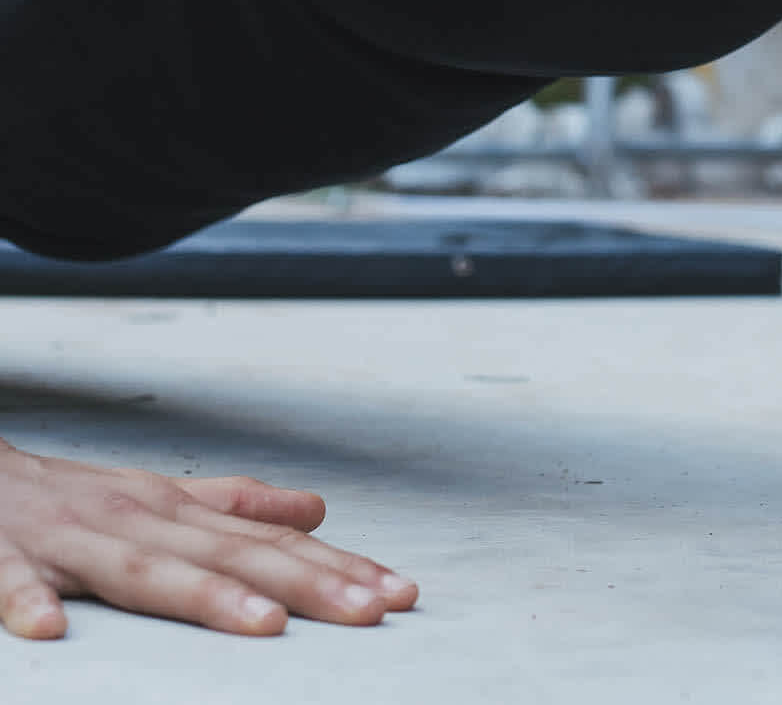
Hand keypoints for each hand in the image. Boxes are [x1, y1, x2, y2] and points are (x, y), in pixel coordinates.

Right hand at [0, 438, 417, 638]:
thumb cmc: (73, 496)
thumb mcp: (163, 496)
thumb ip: (238, 504)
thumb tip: (318, 511)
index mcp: (177, 510)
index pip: (272, 544)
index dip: (338, 568)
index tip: (397, 592)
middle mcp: (140, 519)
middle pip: (232, 556)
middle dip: (307, 584)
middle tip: (371, 610)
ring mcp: (72, 540)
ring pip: (145, 570)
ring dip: (204, 596)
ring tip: (265, 625)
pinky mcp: (2, 560)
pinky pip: (15, 586)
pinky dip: (30, 603)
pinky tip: (53, 630)